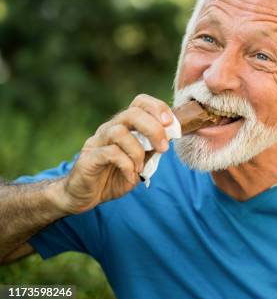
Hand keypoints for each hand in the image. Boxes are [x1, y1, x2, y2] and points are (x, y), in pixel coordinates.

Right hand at [54, 94, 173, 213]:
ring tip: (140, 168)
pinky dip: (126, 165)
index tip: (171, 124)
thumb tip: (171, 136)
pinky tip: (130, 176)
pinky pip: (110, 153)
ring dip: (137, 151)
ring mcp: (97, 142)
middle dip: (153, 129)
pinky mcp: (89, 158)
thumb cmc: (113, 177)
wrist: (84, 195)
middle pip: (132, 113)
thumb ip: (152, 149)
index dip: (157, 107)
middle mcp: (110, 129)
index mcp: (124, 126)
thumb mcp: (140, 163)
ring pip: (120, 132)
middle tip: (164, 148)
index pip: (140, 103)